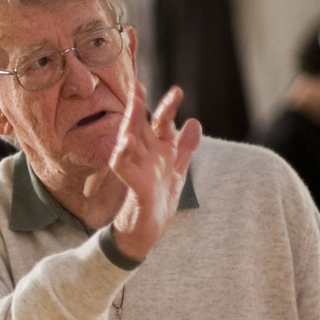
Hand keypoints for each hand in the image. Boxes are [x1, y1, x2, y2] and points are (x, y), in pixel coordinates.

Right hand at [108, 85, 199, 261]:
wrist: (145, 233)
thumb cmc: (156, 201)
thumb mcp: (176, 171)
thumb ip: (184, 147)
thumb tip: (195, 122)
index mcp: (157, 152)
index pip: (160, 124)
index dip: (168, 108)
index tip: (177, 91)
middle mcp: (145, 157)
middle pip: (140, 127)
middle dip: (140, 106)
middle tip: (139, 86)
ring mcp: (137, 171)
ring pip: (130, 142)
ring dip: (130, 124)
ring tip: (133, 105)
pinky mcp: (134, 187)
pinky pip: (125, 169)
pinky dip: (123, 156)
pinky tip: (124, 144)